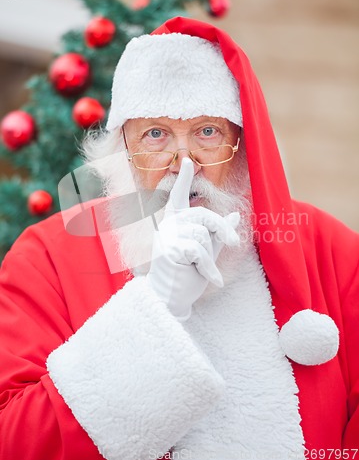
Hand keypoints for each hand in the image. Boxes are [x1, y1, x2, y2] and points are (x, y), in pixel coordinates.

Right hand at [146, 158, 239, 320]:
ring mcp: (165, 236)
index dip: (183, 178)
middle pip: (204, 216)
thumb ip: (217, 233)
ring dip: (210, 258)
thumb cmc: (187, 274)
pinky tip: (211, 280)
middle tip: (233, 243)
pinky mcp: (166, 249)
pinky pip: (198, 251)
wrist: (172, 298)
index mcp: (176, 221)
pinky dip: (208, 268)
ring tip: (206, 273)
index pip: (179, 195)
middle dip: (222, 230)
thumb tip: (233, 215)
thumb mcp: (207, 250)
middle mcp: (168, 224)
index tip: (187, 161)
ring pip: (203, 235)